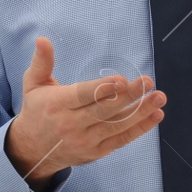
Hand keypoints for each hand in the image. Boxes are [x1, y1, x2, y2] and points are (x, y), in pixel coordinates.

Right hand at [3, 37, 164, 188]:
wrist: (32, 151)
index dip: (103, 89)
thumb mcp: (32, 84)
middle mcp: (71, 125)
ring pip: (116, 126)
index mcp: (57, 105)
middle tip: (147, 82)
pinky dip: (140, 128)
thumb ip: (41, 62)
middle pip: (104, 110)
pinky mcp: (96, 152)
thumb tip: (43, 39)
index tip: (122, 80)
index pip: (83, 96)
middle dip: (128, 96)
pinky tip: (155, 115)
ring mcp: (85, 140)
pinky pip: (121, 139)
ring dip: (141, 112)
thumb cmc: (36, 110)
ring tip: (158, 97)